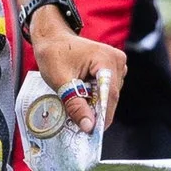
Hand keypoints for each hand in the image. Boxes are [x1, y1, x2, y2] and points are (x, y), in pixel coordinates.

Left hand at [31, 15, 124, 130]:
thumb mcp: (61, 82)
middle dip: (96, 111)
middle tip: (81, 125)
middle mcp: (117, 60)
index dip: (102, 115)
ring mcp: (117, 63)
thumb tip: (89, 127)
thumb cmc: (54, 54)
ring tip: (77, 106)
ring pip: (109, 94)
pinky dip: (95, 96)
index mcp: (106, 59)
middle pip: (110, 96)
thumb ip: (75, 105)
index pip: (109, 94)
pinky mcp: (113, 67)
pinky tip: (82, 95)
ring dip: (95, 103)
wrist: (53, 37)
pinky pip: (107, 89)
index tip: (92, 133)